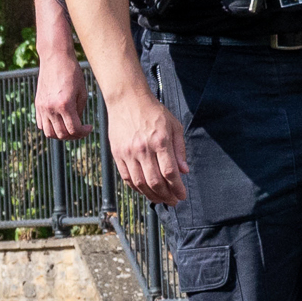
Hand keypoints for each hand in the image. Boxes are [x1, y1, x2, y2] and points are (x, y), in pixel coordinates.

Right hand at [34, 56, 88, 139]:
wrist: (55, 57)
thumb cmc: (72, 72)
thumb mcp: (82, 92)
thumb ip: (79, 111)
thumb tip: (77, 125)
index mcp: (65, 104)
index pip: (74, 129)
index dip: (84, 133)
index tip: (89, 128)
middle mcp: (51, 108)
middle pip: (61, 134)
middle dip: (73, 136)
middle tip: (80, 130)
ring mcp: (42, 107)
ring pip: (49, 133)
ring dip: (60, 135)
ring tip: (69, 128)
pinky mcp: (37, 104)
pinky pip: (41, 124)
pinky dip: (50, 127)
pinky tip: (59, 121)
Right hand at [109, 88, 188, 206]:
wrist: (127, 99)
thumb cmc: (153, 111)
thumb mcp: (174, 126)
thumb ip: (180, 149)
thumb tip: (184, 171)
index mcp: (160, 141)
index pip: (170, 173)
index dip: (177, 188)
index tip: (182, 195)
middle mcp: (143, 149)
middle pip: (155, 182)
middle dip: (166, 196)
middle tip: (173, 201)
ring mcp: (128, 153)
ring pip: (140, 184)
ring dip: (152, 196)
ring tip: (161, 199)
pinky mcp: (117, 154)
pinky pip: (127, 178)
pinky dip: (137, 189)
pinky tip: (145, 191)